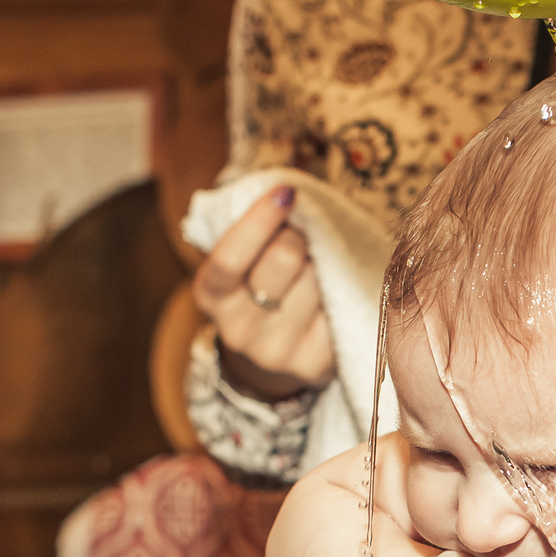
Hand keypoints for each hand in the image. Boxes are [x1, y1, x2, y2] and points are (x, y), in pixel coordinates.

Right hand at [195, 187, 333, 400]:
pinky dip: (342, 287)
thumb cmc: (258, 290)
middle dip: (299, 235)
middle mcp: (239, 331)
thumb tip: (290, 193)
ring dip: (323, 261)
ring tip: (315, 267)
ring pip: (318, 280)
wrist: (267, 361)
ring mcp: (277, 352)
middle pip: (284, 260)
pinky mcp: (314, 365)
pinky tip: (335, 287)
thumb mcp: (242, 263)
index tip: (286, 191)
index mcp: (212, 297)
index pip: (230, 257)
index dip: (260, 219)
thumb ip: (255, 232)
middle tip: (302, 235)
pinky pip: (340, 306)